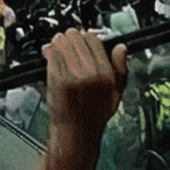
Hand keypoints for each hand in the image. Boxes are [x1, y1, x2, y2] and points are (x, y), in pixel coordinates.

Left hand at [42, 27, 127, 152]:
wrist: (75, 133)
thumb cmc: (93, 116)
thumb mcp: (115, 95)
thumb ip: (121, 69)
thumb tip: (120, 48)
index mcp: (106, 75)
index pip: (93, 38)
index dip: (86, 39)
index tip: (82, 43)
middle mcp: (90, 73)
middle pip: (75, 36)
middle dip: (71, 39)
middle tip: (68, 46)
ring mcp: (72, 75)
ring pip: (61, 40)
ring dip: (58, 42)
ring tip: (58, 49)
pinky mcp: (56, 78)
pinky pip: (50, 52)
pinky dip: (48, 50)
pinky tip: (49, 55)